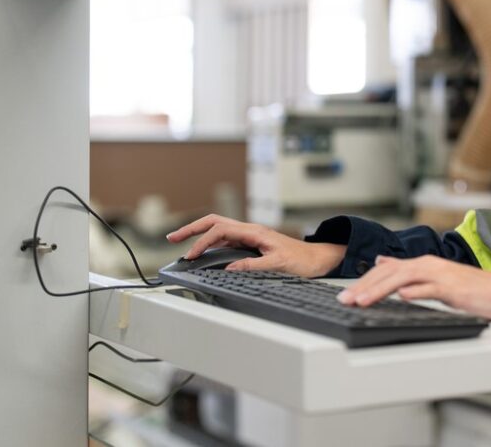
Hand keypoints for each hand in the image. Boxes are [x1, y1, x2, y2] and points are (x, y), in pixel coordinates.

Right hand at [166, 214, 345, 277]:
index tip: (191, 256)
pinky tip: (204, 252)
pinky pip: (226, 239)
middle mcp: (251, 230)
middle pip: (215, 222)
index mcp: (255, 231)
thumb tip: (229, 268)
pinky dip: (211, 243)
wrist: (317, 259)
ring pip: (219, 230)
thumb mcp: (278, 266)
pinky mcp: (252, 243)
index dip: (203, 242)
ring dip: (200, 235)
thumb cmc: (302, 260)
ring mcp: (250, 236)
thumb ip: (253, 266)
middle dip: (192, 228)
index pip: (221, 230)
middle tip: (172, 238)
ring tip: (182, 244)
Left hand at [336, 254, 490, 319]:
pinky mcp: (453, 288)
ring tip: (363, 300)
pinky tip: (401, 296)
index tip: (345, 296)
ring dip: (381, 289)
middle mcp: (429, 265)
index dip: (363, 281)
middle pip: (390, 272)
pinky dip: (415, 291)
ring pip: (405, 278)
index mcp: (423, 264)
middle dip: (364, 287)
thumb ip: (409, 271)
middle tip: (345, 300)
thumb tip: (382, 263)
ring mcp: (441, 275)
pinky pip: (431, 288)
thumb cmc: (469, 290)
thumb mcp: (435, 280)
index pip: (386, 270)